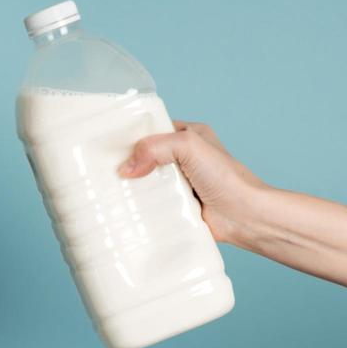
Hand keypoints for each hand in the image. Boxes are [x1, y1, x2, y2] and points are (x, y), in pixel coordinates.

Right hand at [118, 120, 270, 246]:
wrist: (244, 216)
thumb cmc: (225, 177)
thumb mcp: (190, 146)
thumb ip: (156, 148)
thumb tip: (127, 168)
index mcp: (188, 136)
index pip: (152, 131)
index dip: (132, 137)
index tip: (107, 147)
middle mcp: (183, 159)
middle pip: (145, 158)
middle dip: (127, 164)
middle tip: (102, 172)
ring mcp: (179, 183)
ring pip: (146, 182)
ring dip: (132, 188)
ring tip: (107, 193)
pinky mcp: (176, 205)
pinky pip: (152, 204)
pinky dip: (140, 207)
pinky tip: (123, 210)